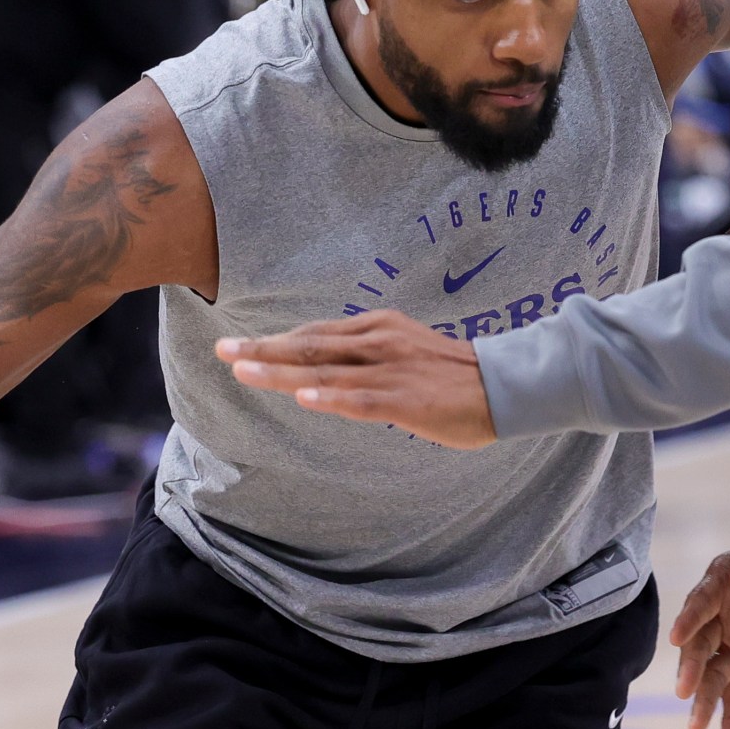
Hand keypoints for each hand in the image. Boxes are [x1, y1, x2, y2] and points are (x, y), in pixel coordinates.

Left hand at [218, 310, 496, 448]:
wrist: (505, 386)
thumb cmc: (452, 374)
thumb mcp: (404, 347)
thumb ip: (365, 353)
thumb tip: (324, 365)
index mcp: (377, 328)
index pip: (314, 334)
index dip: (274, 340)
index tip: (238, 345)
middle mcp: (378, 343)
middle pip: (310, 347)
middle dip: (263, 350)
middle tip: (224, 352)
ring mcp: (391, 371)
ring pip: (326, 371)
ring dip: (282, 372)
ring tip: (245, 371)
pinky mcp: (406, 400)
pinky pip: (361, 400)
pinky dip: (331, 399)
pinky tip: (304, 400)